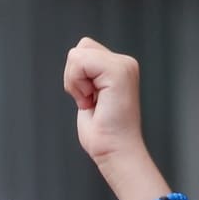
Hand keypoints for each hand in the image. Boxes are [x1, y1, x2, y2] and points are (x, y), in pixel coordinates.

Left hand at [63, 38, 146, 171]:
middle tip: (89, 101)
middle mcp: (124, 63)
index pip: (84, 50)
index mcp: (118, 68)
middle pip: (80, 47)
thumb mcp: (89, 95)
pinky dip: (77, 84)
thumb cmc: (102, 133)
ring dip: (75, 82)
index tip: (89, 100)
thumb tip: (75, 57)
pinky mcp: (118, 71)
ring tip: (91, 102)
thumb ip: (86, 75)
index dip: (77, 76)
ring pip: (77, 54)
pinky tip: (91, 101)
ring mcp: (124, 65)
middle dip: (74, 77)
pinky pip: (80, 62)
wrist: (114, 151)